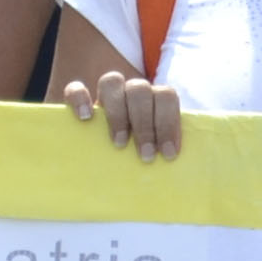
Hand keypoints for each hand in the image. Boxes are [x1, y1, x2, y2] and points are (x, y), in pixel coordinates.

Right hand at [54, 69, 183, 160]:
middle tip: (146, 155)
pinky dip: (80, 99)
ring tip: (119, 143)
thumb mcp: (154, 155)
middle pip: (140, 89)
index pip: (165, 96)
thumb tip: (186, 179)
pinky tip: (86, 118)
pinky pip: (75, 88)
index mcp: (153, 102)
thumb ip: (165, 155)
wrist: (100, 165)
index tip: (169, 154)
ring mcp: (103, 95)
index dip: (169, 122)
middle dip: (145, 123)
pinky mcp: (75, 100)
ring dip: (118, 113)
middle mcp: (129, 94)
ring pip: (112, 81)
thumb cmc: (135, 162)